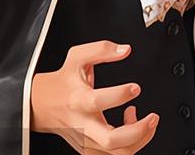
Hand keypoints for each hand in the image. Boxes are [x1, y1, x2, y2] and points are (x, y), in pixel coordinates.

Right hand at [31, 40, 159, 153]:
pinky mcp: (88, 149)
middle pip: (110, 140)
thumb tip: (125, 50)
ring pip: (116, 153)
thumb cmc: (63, 80)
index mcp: (78, 99)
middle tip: (153, 117)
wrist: (42, 104)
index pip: (98, 101)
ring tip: (146, 121)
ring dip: (138, 140)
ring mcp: (85, 140)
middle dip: (138, 131)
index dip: (120, 95)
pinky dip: (129, 145)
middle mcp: (82, 124)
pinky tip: (131, 126)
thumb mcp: (78, 57)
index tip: (135, 87)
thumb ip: (102, 49)